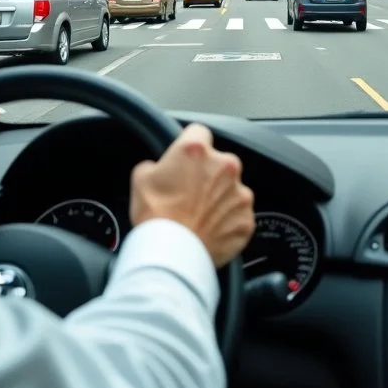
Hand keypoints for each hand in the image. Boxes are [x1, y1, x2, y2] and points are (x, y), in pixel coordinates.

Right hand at [130, 124, 254, 266]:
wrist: (172, 256)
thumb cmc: (155, 217)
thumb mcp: (140, 178)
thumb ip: (155, 165)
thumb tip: (159, 169)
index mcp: (197, 150)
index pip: (199, 132)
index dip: (189, 148)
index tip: (185, 160)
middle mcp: (225, 166)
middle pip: (219, 162)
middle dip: (207, 174)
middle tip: (189, 194)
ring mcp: (240, 194)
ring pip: (231, 189)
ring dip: (219, 198)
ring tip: (198, 216)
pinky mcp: (247, 220)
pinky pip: (238, 216)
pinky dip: (227, 222)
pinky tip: (209, 230)